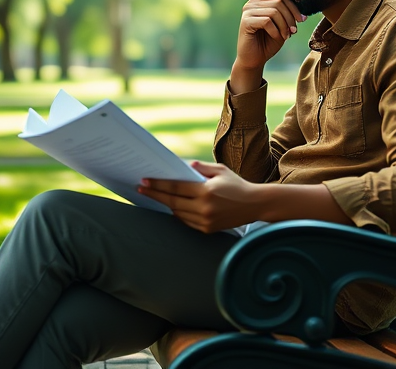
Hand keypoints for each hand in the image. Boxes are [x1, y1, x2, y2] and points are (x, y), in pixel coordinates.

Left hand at [138, 161, 263, 233]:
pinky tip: (173, 206)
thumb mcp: (220, 170)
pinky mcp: (207, 229)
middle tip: (141, 189)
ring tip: (155, 196)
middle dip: (155, 195)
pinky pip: (187, 221)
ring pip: (178, 213)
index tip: (144, 181)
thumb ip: (200, 168)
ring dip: (166, 205)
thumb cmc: (237, 184)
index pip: (175, 188)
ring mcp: (205, 221)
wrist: (255, 204)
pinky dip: (179, 213)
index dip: (158, 184)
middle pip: (172, 202)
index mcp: (206, 191)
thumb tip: (181, 166)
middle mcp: (204, 208)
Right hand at [233, 0, 305, 86]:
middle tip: (294, 31)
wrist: (254, 60)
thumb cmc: (268, 42)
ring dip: (284, 26)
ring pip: (274, 12)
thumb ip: (286, 11)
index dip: (293, 5)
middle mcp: (252, 4)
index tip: (302, 19)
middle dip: (291, 17)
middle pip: (279, 2)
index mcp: (260, 1)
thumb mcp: (281, 25)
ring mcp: (247, 12)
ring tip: (286, 36)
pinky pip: (267, 21)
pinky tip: (276, 37)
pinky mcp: (245, 22)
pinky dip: (275, 31)